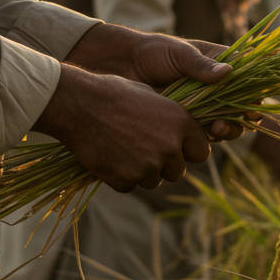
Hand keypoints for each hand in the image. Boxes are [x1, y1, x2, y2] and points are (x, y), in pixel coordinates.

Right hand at [31, 64, 211, 191]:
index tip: (175, 148)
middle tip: (143, 150)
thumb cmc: (113, 94)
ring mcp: (148, 166)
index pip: (201, 152)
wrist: (78, 105)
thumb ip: (171, 118)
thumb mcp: (152, 97)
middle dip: (164, 165)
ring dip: (142, 171)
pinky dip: (121, 176)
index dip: (187, 151)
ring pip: (154, 181)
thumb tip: (181, 134)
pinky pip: (130, 185)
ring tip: (123, 150)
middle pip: (178, 171)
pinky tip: (109, 156)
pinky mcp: (126, 179)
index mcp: (181, 123)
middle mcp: (170, 146)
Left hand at [64, 23, 245, 140]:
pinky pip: (204, 134)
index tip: (253, 106)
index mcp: (219, 65)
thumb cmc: (152, 52)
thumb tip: (228, 72)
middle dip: (240, 119)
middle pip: (240, 108)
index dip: (255, 94)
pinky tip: (203, 136)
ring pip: (226, 124)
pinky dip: (208, 138)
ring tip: (216, 129)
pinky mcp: (187, 122)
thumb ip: (201, 65)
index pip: (247, 81)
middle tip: (230, 122)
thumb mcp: (178, 54)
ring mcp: (203, 106)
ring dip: (227, 130)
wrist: (121, 68)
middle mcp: (215, 88)